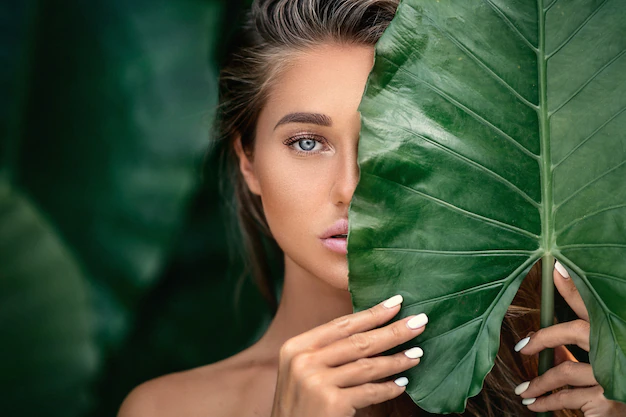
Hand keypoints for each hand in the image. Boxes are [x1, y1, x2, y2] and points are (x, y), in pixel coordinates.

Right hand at [270, 295, 425, 416]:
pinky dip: (388, 388)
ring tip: (417, 354)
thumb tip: (370, 330)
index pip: (341, 325)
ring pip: (367, 365)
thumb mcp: (301, 371)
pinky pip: (369, 391)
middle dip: (393, 331)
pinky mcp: (331, 403)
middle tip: (419, 321)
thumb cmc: (300, 405)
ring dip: (397, 360)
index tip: (396, 303)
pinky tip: (402, 384)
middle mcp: (303, 361)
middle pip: (358, 341)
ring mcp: (316, 381)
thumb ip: (326, 352)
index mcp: (296, 347)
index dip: (371, 313)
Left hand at [513, 261, 625, 415]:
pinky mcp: (608, 401)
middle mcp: (619, 348)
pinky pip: (566, 398)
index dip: (574, 287)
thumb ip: (580, 348)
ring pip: (565, 370)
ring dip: (538, 381)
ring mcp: (613, 375)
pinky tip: (532, 403)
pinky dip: (545, 401)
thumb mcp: (600, 361)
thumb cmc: (612, 384)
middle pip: (578, 330)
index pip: (593, 304)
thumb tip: (547, 341)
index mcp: (616, 333)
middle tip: (521, 347)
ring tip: (522, 389)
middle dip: (544, 336)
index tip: (555, 267)